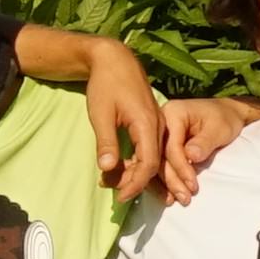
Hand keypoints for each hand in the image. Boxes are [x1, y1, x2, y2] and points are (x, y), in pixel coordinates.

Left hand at [75, 40, 169, 199]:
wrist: (115, 60)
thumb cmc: (106, 85)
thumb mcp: (101, 114)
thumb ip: (106, 142)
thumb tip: (108, 169)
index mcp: (147, 124)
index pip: (148, 163)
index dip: (135, 183)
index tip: (120, 197)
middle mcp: (158, 126)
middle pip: (153, 164)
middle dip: (135, 183)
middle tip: (116, 197)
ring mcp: (157, 124)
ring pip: (152, 157)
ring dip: (136, 173)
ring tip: (116, 185)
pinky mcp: (152, 123)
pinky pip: (149, 148)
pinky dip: (137, 161)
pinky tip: (122, 169)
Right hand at [152, 94, 258, 203]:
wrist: (226, 115)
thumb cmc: (224, 119)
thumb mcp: (219, 128)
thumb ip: (204, 142)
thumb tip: (190, 156)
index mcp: (172, 113)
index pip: (171, 145)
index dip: (181, 167)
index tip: (193, 186)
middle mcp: (160, 124)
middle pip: (160, 157)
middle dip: (172, 180)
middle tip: (185, 199)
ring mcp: (158, 137)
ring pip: (157, 164)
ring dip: (166, 185)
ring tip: (179, 200)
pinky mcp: (161, 147)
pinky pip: (159, 166)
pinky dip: (163, 182)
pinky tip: (169, 196)